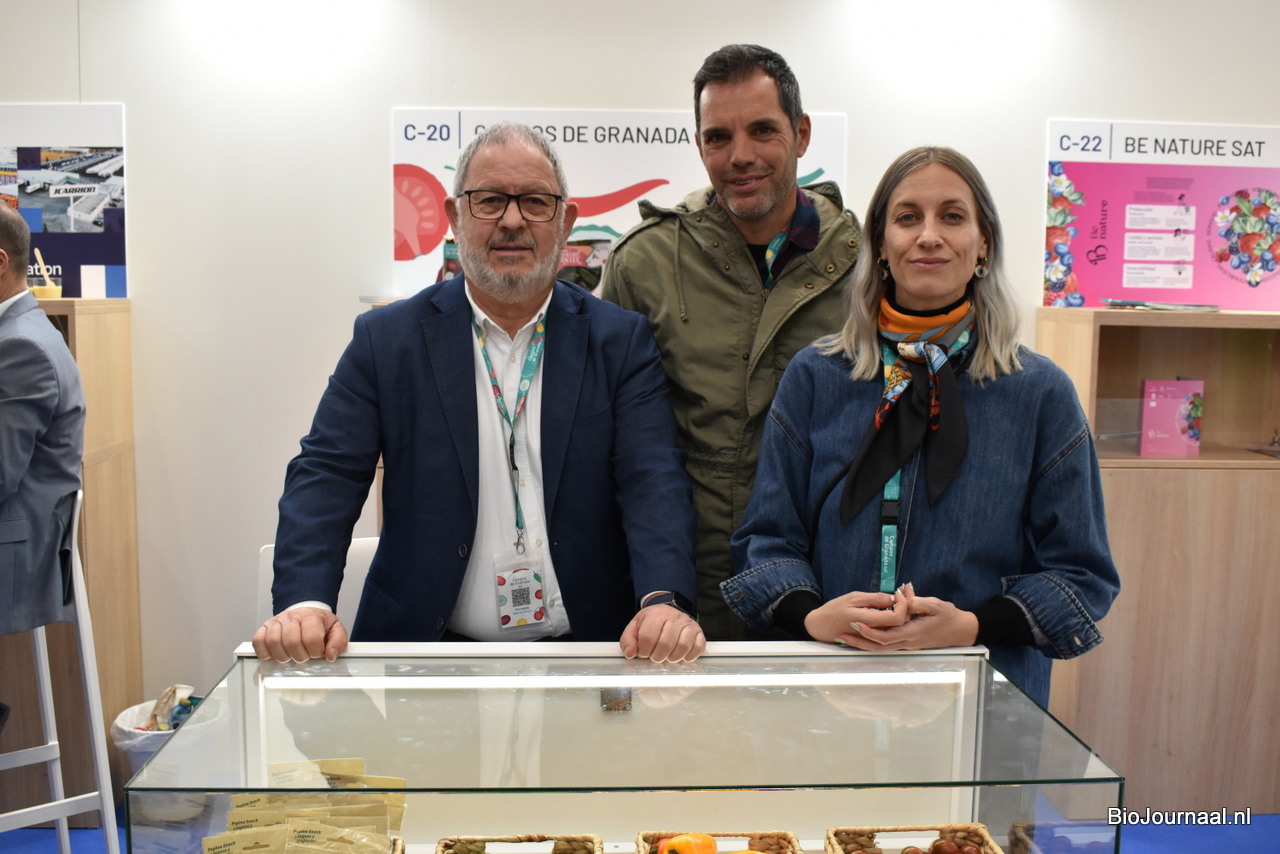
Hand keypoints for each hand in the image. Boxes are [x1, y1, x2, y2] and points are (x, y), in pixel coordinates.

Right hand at [252, 607, 348, 662]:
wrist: (306, 613)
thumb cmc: (319, 624)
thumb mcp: (335, 630)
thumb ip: (338, 642)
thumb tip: (330, 656)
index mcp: (311, 616)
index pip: (311, 638)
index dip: (315, 652)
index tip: (317, 653)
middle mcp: (292, 616)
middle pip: (291, 642)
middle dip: (299, 656)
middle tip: (304, 657)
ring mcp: (276, 621)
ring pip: (273, 642)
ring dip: (283, 656)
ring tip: (291, 657)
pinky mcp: (264, 628)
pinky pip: (258, 641)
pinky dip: (265, 652)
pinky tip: (275, 655)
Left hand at [619, 604, 705, 662]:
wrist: (667, 612)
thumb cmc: (651, 622)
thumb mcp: (635, 627)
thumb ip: (628, 640)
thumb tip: (630, 654)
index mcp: (656, 614)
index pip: (648, 637)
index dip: (644, 651)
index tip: (643, 653)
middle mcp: (674, 617)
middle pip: (665, 643)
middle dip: (657, 656)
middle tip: (655, 656)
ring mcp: (688, 624)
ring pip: (682, 646)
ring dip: (673, 658)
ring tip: (667, 657)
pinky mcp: (699, 632)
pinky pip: (698, 647)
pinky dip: (689, 656)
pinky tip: (681, 656)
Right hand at [804, 590, 907, 643]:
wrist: (821, 626)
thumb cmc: (834, 610)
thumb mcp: (853, 598)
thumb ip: (875, 599)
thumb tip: (893, 598)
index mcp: (869, 622)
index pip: (897, 617)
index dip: (902, 604)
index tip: (897, 592)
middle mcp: (875, 633)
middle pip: (901, 623)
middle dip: (905, 606)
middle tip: (900, 591)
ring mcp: (875, 637)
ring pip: (897, 627)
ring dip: (901, 612)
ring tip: (896, 597)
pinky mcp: (874, 638)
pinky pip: (890, 629)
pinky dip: (894, 617)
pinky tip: (890, 606)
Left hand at [837, 583, 978, 649]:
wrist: (962, 631)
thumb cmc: (949, 616)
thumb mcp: (935, 604)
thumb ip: (917, 601)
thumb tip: (901, 594)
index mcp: (912, 633)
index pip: (886, 636)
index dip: (869, 631)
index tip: (855, 622)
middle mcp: (908, 642)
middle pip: (878, 646)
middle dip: (859, 641)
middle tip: (841, 635)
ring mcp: (908, 645)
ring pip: (881, 648)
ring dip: (863, 644)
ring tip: (845, 639)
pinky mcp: (908, 644)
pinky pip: (886, 646)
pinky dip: (872, 643)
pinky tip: (862, 638)